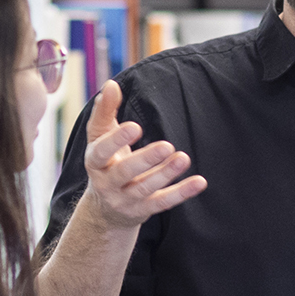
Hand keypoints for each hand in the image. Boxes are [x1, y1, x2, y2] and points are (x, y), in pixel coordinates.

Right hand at [75, 82, 206, 233]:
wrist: (104, 209)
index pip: (102, 152)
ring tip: (183, 157)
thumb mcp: (100, 137)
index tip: (135, 126)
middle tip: (166, 145)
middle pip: (124, 173)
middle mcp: (107, 184)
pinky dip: (182, 193)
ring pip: (145, 188)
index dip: (117, 141)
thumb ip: (105, 111)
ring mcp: (125, 200)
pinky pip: (163, 203)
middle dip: (145, 160)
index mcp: (95, 162)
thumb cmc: (105, 162)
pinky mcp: (143, 210)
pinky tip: (199, 182)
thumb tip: (110, 85)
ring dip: (165, 174)